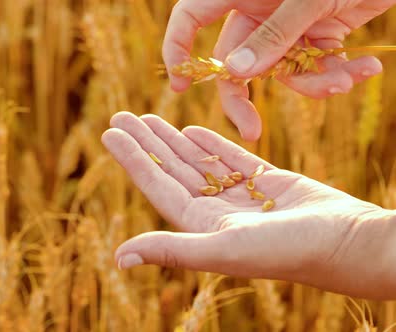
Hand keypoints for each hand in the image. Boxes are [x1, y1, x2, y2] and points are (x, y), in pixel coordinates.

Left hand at [102, 112, 395, 299]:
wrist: (347, 242)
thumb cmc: (286, 250)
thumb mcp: (223, 248)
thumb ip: (172, 250)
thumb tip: (119, 259)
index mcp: (201, 226)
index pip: (157, 186)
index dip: (133, 159)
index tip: (110, 132)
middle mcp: (215, 211)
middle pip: (172, 170)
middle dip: (146, 143)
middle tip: (119, 115)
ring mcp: (240, 196)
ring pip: (197, 162)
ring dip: (172, 139)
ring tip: (147, 117)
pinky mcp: (266, 181)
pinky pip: (230, 159)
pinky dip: (210, 144)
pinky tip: (190, 129)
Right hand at [163, 0, 393, 139]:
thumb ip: (273, 35)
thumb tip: (234, 74)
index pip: (191, 17)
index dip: (178, 47)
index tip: (180, 84)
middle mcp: (257, 11)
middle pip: (234, 61)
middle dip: (245, 97)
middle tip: (251, 131)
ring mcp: (287, 26)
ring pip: (280, 72)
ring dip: (312, 84)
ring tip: (344, 82)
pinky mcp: (317, 36)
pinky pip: (314, 68)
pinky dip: (338, 74)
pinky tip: (366, 68)